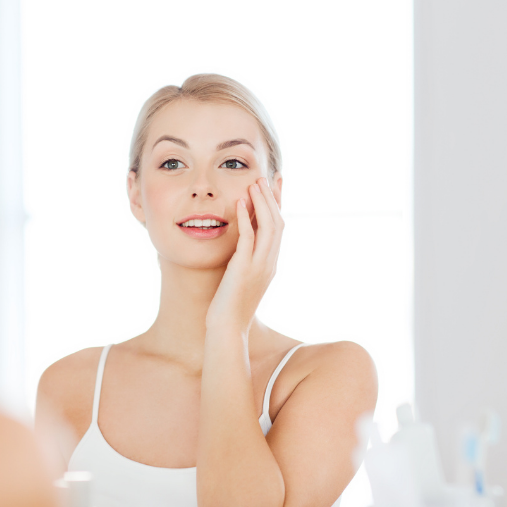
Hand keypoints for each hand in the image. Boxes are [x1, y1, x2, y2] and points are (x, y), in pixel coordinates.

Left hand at [205, 177, 283, 332]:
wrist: (228, 329)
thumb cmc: (230, 308)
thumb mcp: (242, 280)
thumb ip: (245, 262)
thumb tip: (241, 248)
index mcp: (270, 264)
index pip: (279, 228)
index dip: (278, 205)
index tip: (276, 185)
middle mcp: (269, 263)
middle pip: (279, 223)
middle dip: (273, 199)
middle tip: (266, 178)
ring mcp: (260, 266)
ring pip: (269, 227)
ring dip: (262, 203)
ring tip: (255, 184)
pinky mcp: (244, 269)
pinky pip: (248, 238)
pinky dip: (247, 218)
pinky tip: (240, 203)